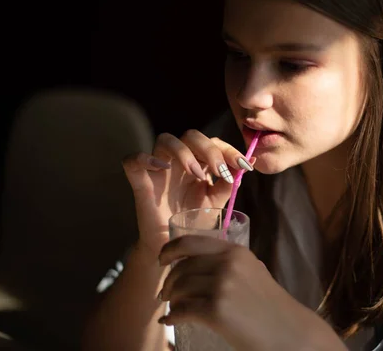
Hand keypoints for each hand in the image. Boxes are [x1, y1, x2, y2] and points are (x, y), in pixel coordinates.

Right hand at [122, 130, 254, 258]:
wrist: (175, 246)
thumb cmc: (194, 222)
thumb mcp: (216, 202)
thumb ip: (229, 183)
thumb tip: (249, 163)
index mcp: (198, 162)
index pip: (213, 142)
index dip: (230, 150)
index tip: (245, 165)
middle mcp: (179, 161)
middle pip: (191, 135)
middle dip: (210, 150)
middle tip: (221, 172)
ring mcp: (158, 169)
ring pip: (165, 139)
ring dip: (184, 152)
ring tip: (197, 173)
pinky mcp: (141, 182)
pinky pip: (133, 160)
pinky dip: (145, 158)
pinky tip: (162, 168)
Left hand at [157, 235, 345, 350]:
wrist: (288, 330)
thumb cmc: (271, 305)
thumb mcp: (253, 271)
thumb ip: (231, 263)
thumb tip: (199, 265)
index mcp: (235, 252)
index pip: (192, 242)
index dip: (171, 249)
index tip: (162, 259)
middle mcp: (227, 264)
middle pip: (182, 267)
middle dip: (169, 281)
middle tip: (166, 292)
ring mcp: (221, 286)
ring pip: (180, 288)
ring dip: (170, 298)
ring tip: (171, 306)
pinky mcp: (216, 310)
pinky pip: (182, 311)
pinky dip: (172, 317)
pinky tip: (170, 321)